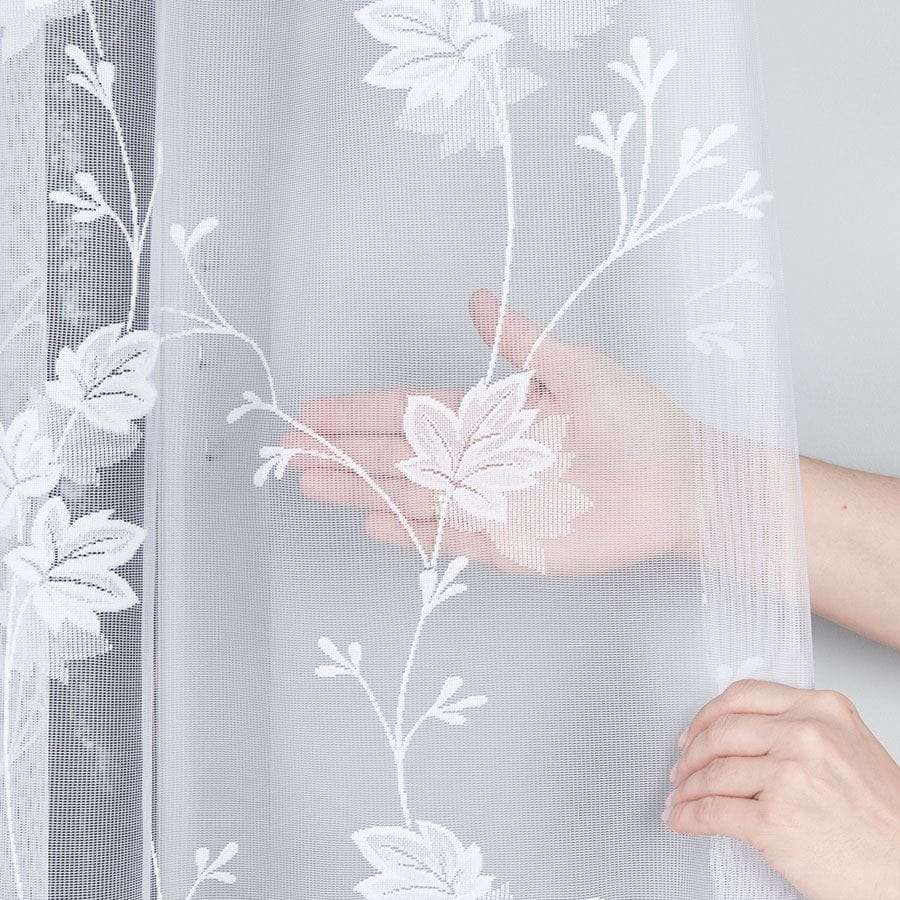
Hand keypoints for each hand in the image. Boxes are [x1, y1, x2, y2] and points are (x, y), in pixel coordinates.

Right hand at [285, 290, 695, 572]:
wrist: (681, 482)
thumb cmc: (637, 421)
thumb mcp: (576, 368)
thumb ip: (520, 340)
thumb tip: (473, 297)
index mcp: (492, 417)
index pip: (412, 411)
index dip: (362, 411)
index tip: (315, 409)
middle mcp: (482, 460)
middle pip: (398, 456)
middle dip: (343, 452)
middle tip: (289, 450)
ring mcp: (492, 504)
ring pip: (412, 496)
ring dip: (360, 489)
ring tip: (310, 484)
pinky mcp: (512, 546)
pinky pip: (451, 540)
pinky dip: (411, 533)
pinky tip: (372, 522)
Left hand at [665, 679, 899, 899]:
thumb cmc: (885, 821)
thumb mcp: (850, 749)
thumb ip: (803, 730)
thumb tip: (745, 733)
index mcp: (822, 710)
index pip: (744, 696)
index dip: (708, 714)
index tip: (696, 730)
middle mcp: (805, 736)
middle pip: (721, 732)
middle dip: (692, 752)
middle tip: (682, 767)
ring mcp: (789, 777)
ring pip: (713, 773)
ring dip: (687, 787)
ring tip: (680, 796)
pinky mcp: (775, 821)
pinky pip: (713, 812)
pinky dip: (687, 816)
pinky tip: (680, 819)